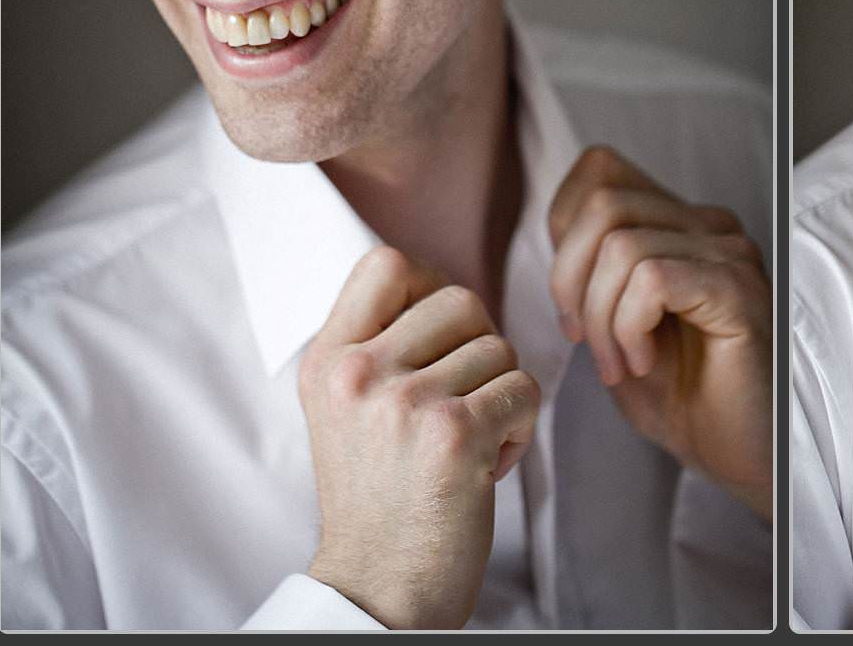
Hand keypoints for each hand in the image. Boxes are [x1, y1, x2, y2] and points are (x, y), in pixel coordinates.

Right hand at [299, 245, 541, 629]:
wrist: (378, 588)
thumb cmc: (381, 497)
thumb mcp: (349, 409)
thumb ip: (382, 346)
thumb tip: (441, 286)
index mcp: (328, 361)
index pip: (386, 264)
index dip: (430, 285)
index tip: (439, 337)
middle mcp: (358, 373)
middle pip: (463, 301)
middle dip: (480, 349)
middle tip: (460, 405)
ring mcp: (404, 401)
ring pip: (501, 349)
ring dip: (501, 397)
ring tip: (464, 448)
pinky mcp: (453, 433)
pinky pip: (524, 389)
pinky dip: (519, 429)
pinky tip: (482, 468)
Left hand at [547, 144, 771, 519]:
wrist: (743, 456)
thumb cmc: (687, 401)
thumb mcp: (616, 328)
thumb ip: (593, 274)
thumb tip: (558, 234)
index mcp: (681, 226)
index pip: (601, 172)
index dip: (564, 232)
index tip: (573, 304)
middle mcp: (710, 227)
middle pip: (604, 202)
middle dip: (570, 280)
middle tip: (586, 342)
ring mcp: (729, 255)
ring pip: (622, 244)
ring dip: (600, 317)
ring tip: (620, 363)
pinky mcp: (738, 291)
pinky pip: (653, 279)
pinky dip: (628, 326)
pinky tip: (643, 361)